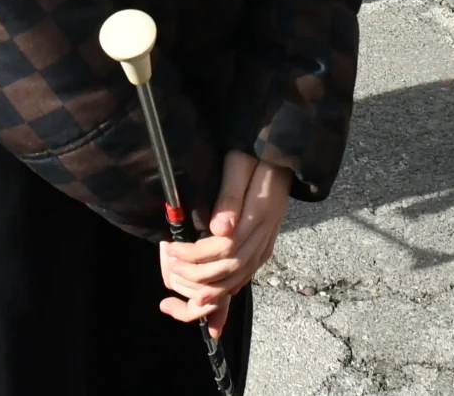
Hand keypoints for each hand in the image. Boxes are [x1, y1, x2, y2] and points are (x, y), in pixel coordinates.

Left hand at [159, 151, 291, 335]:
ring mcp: (266, 242)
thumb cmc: (254, 154)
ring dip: (210, 290)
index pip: (224, 248)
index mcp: (258, 214)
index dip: (195, 255)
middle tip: (171, 268)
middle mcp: (265, 233)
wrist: (281, 155)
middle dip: (197, 276)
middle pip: (230, 269)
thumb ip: (230, 196)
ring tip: (181, 290)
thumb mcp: (239, 165)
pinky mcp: (265, 246)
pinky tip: (212, 298)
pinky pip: (247, 276)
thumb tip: (219, 228)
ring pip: (239, 278)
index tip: (172, 249)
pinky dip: (228, 290)